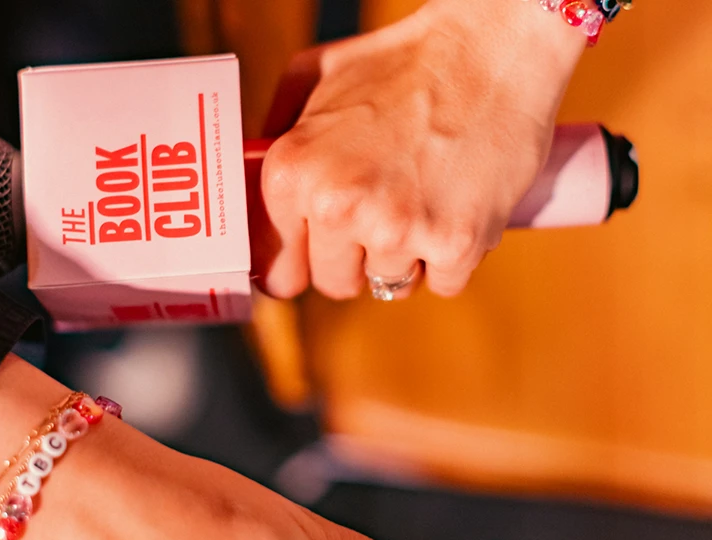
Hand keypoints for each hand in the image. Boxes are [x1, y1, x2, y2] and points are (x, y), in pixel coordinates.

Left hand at [252, 0, 584, 300]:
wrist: (494, 47)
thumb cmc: (403, 64)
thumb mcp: (313, 80)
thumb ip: (273, 143)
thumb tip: (251, 204)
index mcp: (294, 174)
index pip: (279, 273)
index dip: (302, 264)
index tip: (317, 258)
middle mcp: (339, 206)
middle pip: (336, 284)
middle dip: (355, 259)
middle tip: (381, 211)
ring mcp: (399, 229)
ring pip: (390, 286)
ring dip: (406, 256)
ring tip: (422, 199)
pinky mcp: (456, 242)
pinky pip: (442, 284)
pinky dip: (451, 257)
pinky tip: (455, 209)